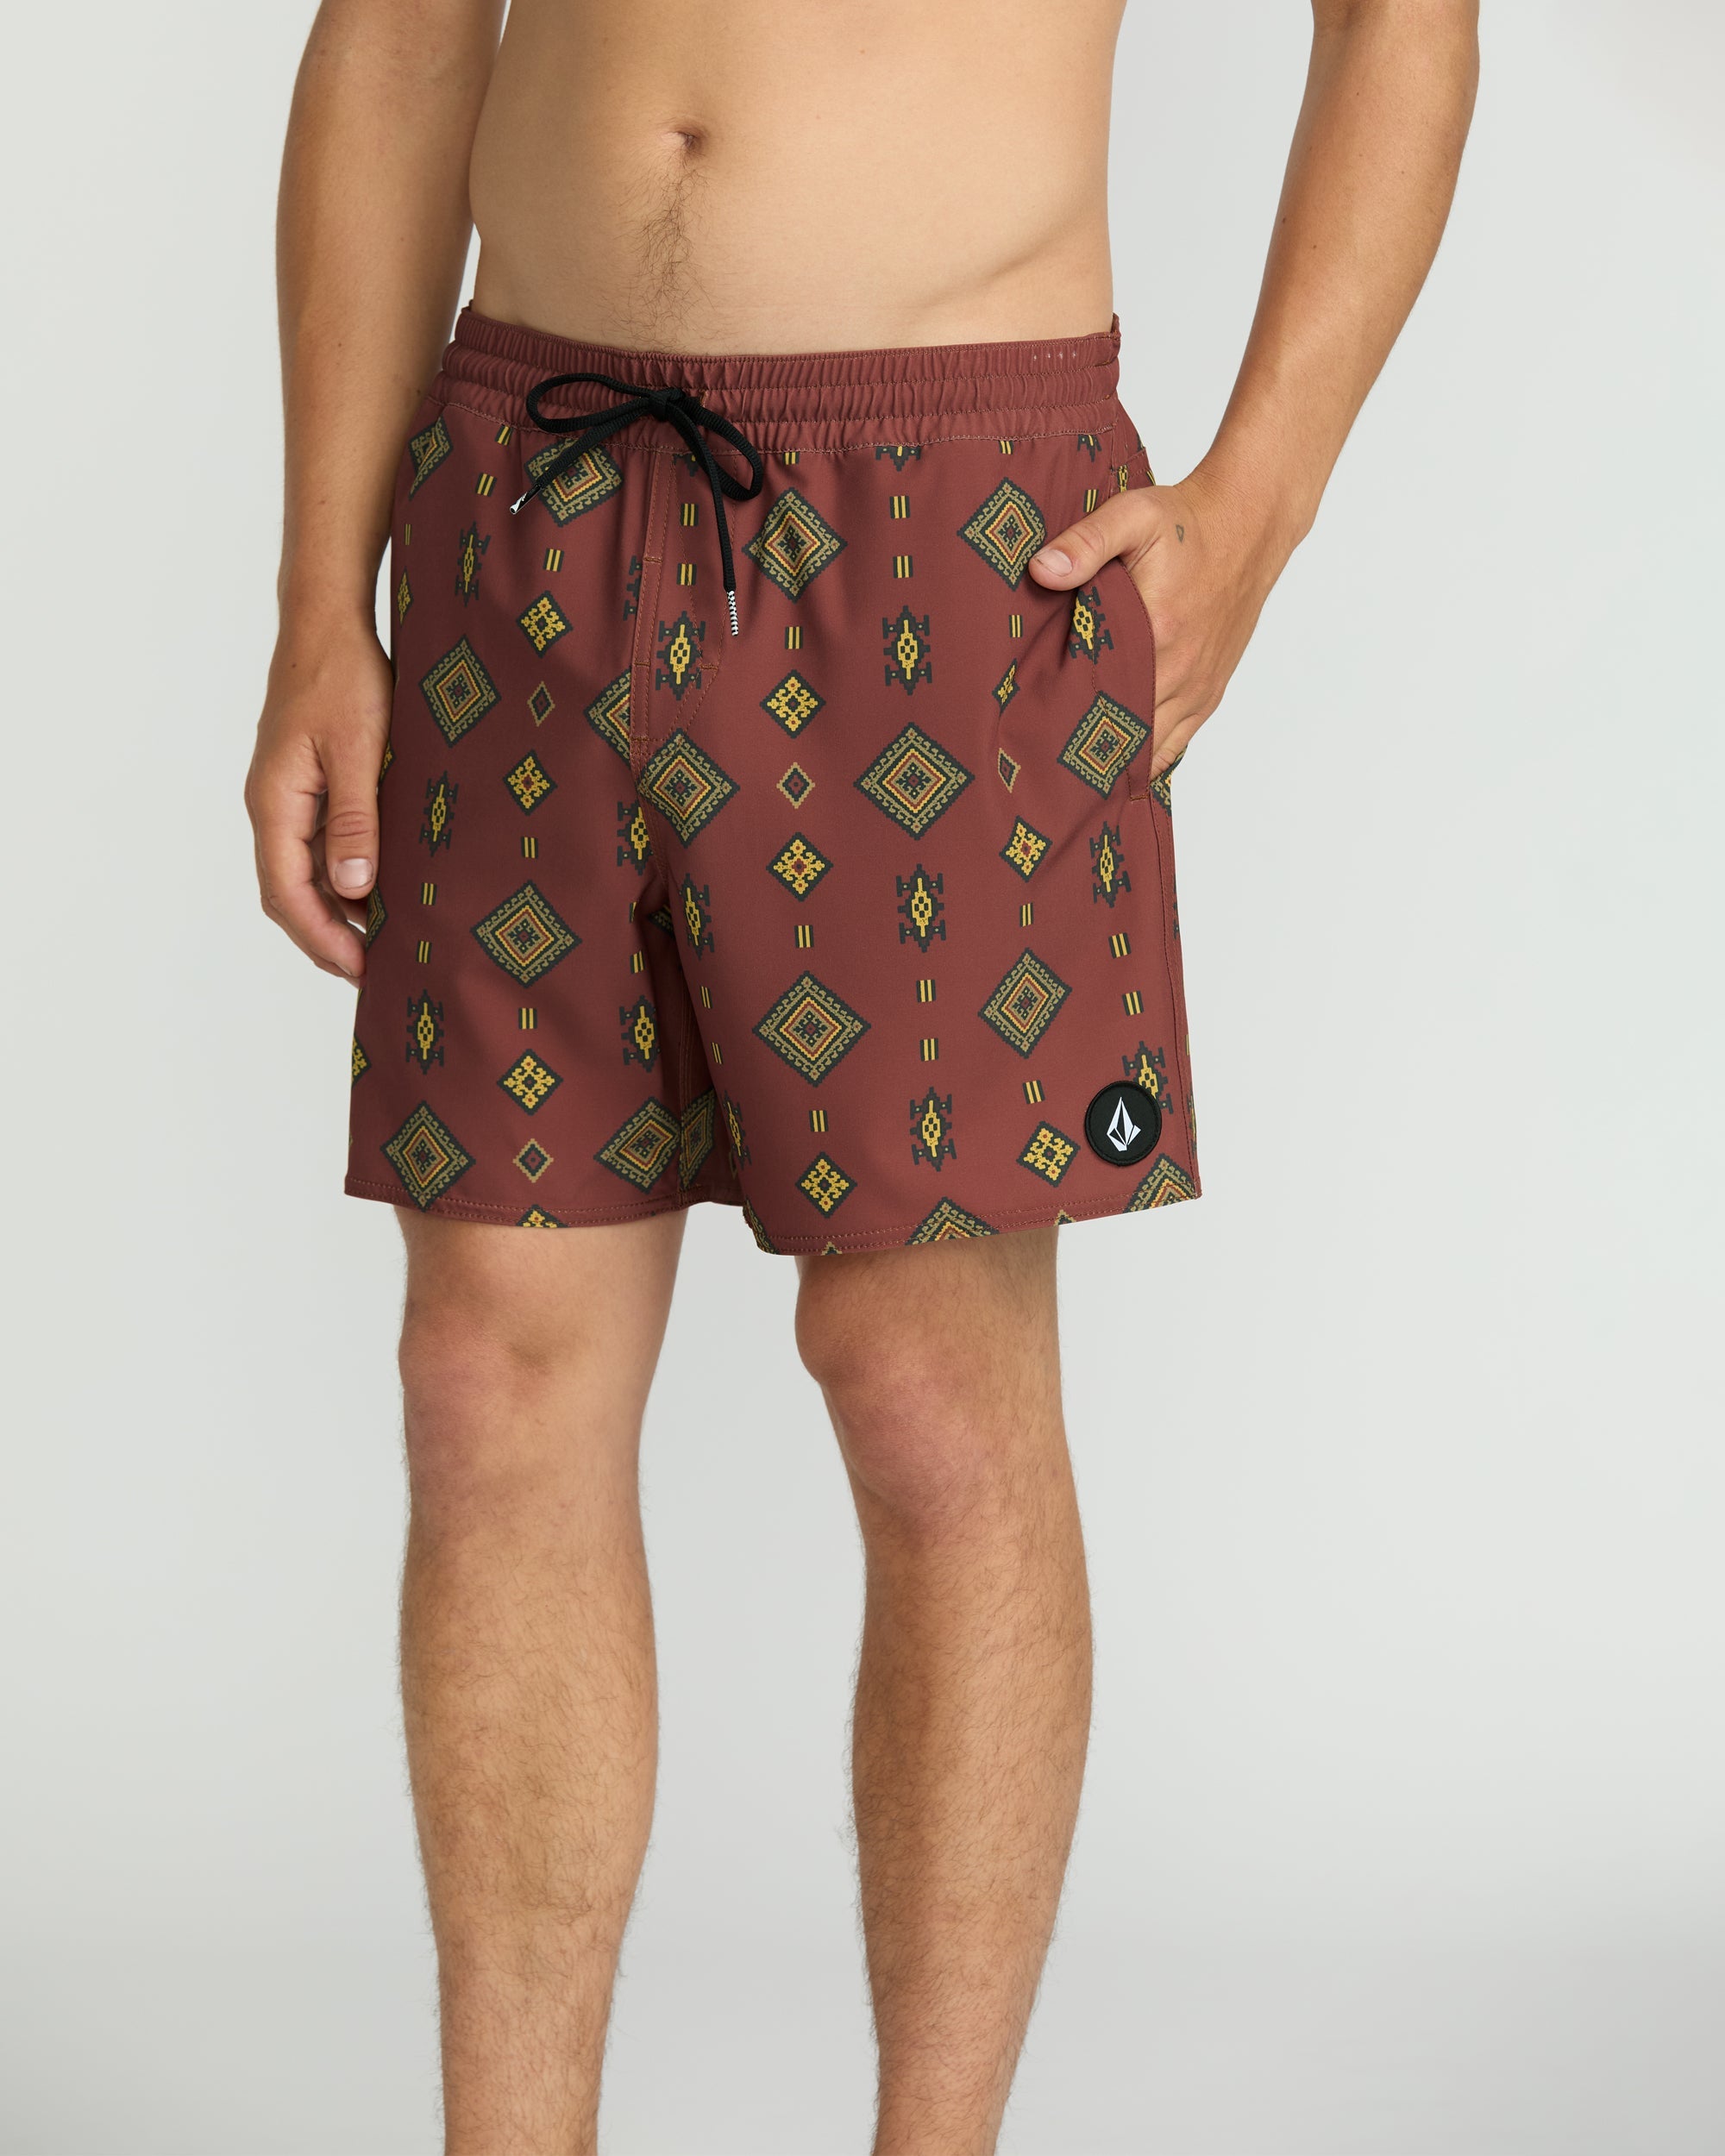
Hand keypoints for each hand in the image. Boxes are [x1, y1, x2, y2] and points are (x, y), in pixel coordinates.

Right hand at [245, 614, 392, 979]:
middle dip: (326, 937)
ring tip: (382, 940)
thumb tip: (351, 889)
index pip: (286, 893)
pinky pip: (319, 846)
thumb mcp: (357, 751)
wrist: (329, 622)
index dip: (321, 938)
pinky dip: (344, 877)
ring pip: (303, 873)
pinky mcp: (309, 785)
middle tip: (374, 970)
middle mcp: (273, 807)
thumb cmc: (344, 677)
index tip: (360, 969)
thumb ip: (355, 821)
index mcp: (275, 803)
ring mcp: (289, 797)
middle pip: (288, 893)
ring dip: (336, 911)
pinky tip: (380, 890)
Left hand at [1028, 469, 1290, 777]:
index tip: (1032, 736)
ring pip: (1151, 746)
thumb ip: (1086, 542)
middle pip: (1124, 732)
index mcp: (1157, 633)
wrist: (1250, 523)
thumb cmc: (1188, 521)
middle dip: (1084, 747)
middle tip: (1043, 762)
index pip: (1101, 697)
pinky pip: (1177, 743)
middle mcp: (1181, 670)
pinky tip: (1120, 767)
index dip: (1065, 721)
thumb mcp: (1134, 515)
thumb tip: (1042, 569)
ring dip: (1115, 758)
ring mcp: (1198, 686)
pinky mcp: (1210, 690)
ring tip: (1074, 774)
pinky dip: (1148, 757)